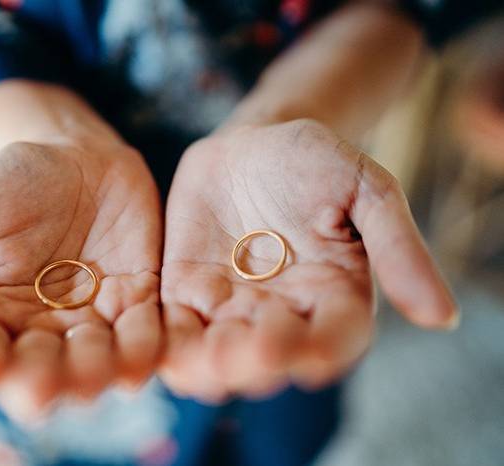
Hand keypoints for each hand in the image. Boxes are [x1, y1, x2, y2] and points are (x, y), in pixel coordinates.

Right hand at [0, 139, 161, 422]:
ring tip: (96, 352)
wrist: (77, 158)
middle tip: (44, 376)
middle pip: (42, 378)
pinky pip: (148, 337)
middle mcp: (42, 335)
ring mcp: (94, 324)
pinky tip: (146, 338)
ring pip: (98, 367)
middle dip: (43, 383)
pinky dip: (149, 345)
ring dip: (98, 370)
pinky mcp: (139, 306)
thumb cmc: (10, 188)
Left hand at [160, 119, 457, 400]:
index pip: (335, 338)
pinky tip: (155, 347)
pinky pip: (174, 328)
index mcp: (333, 297)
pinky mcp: (184, 294)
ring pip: (218, 352)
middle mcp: (282, 313)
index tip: (305, 353)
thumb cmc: (316, 161)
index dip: (321, 349)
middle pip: (271, 354)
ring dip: (209, 363)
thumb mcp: (365, 189)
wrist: (251, 142)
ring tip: (201, 360)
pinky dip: (167, 342)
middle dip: (257, 359)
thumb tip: (442, 317)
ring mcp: (229, 307)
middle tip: (243, 354)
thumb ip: (397, 246)